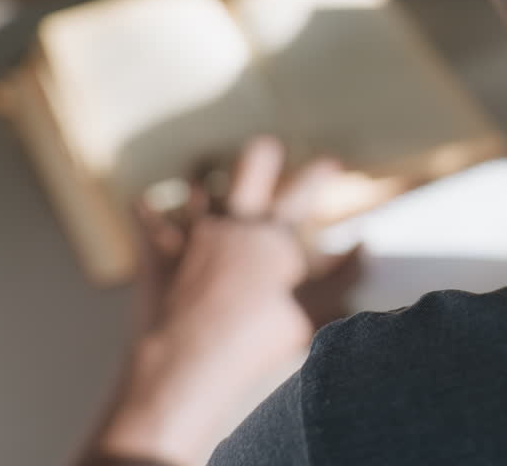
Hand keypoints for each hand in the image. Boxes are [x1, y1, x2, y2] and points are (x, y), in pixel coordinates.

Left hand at [83, 137, 357, 465]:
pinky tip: (143, 203)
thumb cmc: (255, 340)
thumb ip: (339, 278)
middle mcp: (234, 225)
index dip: (320, 173)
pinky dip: (147, 211)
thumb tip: (363, 249)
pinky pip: (147, 221)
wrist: (189, 359)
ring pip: (199, 188)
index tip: (331, 162)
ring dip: (205, 182)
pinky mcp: (157, 254)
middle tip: (267, 148)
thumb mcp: (312, 311)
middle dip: (262, 156)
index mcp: (274, 237)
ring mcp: (192, 235)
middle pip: (250, 169)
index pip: (305, 192)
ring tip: (207, 176)